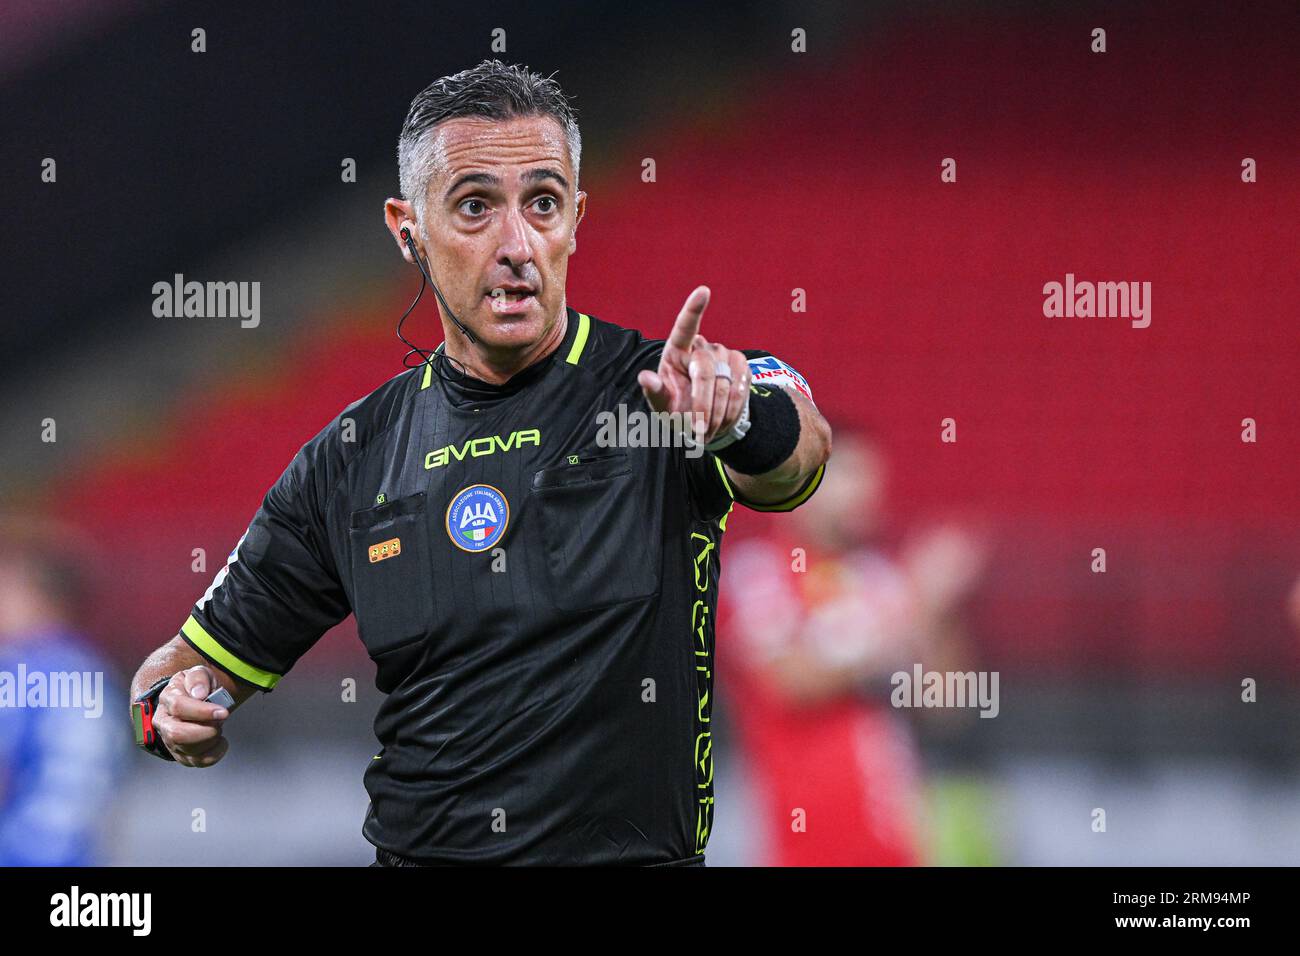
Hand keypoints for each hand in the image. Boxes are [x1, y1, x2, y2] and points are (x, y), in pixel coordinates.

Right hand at [152, 665, 230, 767]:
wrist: (193, 700)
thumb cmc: (196, 687)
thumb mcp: (198, 674)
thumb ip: (198, 678)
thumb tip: (199, 693)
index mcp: (168, 699)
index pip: (179, 707)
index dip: (202, 711)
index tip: (224, 712)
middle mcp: (164, 722)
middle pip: (177, 735)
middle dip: (206, 730)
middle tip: (221, 720)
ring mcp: (170, 741)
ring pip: (189, 750)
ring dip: (212, 739)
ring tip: (217, 725)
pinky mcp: (182, 754)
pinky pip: (198, 761)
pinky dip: (215, 753)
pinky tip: (221, 741)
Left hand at [637, 286, 750, 444]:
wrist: (704, 423)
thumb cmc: (676, 409)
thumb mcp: (661, 406)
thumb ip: (654, 392)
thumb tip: (645, 378)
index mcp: (676, 351)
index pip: (685, 327)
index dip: (693, 309)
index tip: (703, 291)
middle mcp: (701, 348)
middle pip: (705, 372)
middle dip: (701, 404)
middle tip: (697, 431)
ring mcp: (724, 355)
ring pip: (724, 384)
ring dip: (715, 413)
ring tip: (705, 431)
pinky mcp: (741, 366)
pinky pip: (739, 389)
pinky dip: (730, 411)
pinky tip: (721, 421)